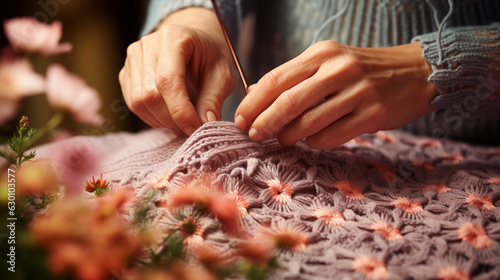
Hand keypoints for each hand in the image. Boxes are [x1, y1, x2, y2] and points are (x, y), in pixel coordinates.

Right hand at [119, 8, 234, 134]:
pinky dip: (153, 117)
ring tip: (183, 117)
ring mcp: (133, 58)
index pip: (167, 80)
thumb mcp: (222, 75)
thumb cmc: (211, 57)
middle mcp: (148, 45)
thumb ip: (213, 99)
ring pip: (138, 102)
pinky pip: (134, 104)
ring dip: (162, 120)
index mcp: (174, 38)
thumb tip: (205, 124)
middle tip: (193, 125)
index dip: (180, 111)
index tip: (196, 128)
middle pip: (149, 94)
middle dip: (172, 118)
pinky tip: (169, 112)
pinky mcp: (126, 73)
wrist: (196, 43)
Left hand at [234, 41, 435, 148]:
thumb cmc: (363, 70)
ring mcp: (358, 92)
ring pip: (309, 122)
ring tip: (281, 139)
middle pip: (288, 102)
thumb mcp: (328, 62)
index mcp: (322, 53)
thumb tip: (254, 94)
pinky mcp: (374, 114)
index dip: (253, 103)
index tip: (240, 120)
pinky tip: (312, 141)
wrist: (416, 71)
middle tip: (253, 135)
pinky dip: (316, 142)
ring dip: (288, 136)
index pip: (276, 79)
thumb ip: (293, 77)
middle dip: (264, 123)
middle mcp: (338, 69)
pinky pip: (333, 136)